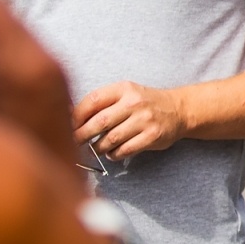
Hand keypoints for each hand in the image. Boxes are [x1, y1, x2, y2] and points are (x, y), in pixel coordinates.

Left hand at [73, 82, 187, 159]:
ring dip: (99, 147)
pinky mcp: (152, 136)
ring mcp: (144, 120)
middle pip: (99, 122)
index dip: (75, 116)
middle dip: (82, 135)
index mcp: (123, 89)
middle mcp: (134, 103)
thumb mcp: (124, 94)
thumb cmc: (144, 103)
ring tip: (97, 148)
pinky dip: (114, 155)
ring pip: (110, 139)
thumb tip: (68, 116)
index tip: (67, 126)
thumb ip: (101, 103)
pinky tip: (113, 152)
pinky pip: (124, 150)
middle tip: (75, 142)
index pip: (92, 101)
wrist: (178, 109)